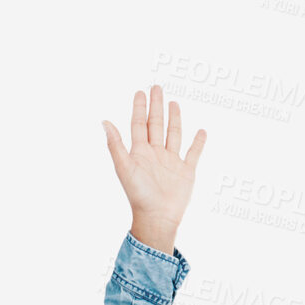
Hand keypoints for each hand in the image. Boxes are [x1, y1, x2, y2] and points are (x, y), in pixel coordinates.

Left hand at [102, 84, 206, 250]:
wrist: (157, 216)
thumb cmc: (138, 194)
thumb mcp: (124, 166)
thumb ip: (115, 144)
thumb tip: (104, 121)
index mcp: (139, 152)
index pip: (138, 124)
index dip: (139, 108)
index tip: (140, 92)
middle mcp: (155, 154)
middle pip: (156, 125)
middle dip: (156, 107)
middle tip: (156, 87)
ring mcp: (171, 162)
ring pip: (173, 134)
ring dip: (174, 119)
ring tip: (174, 103)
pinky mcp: (186, 171)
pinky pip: (193, 153)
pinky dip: (198, 142)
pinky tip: (201, 131)